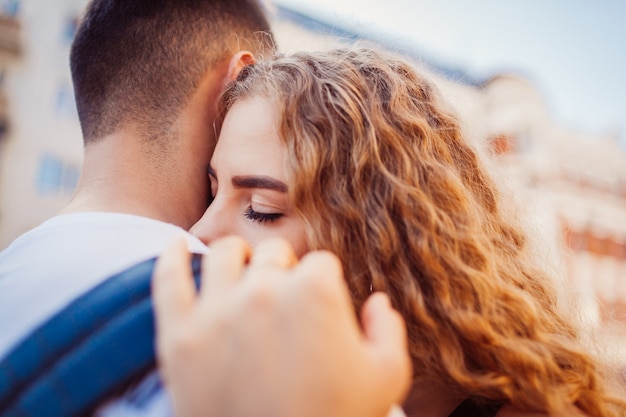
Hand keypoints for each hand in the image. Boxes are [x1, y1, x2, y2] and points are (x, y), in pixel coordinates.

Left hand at [152, 235, 411, 416]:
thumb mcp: (386, 378)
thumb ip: (387, 330)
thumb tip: (377, 301)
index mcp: (316, 292)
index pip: (321, 263)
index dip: (324, 285)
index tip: (319, 308)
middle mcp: (264, 289)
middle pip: (274, 254)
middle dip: (284, 272)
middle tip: (284, 304)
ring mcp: (216, 310)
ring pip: (225, 254)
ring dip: (239, 261)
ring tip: (243, 279)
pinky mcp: (178, 334)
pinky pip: (168, 278)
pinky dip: (172, 256)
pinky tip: (179, 248)